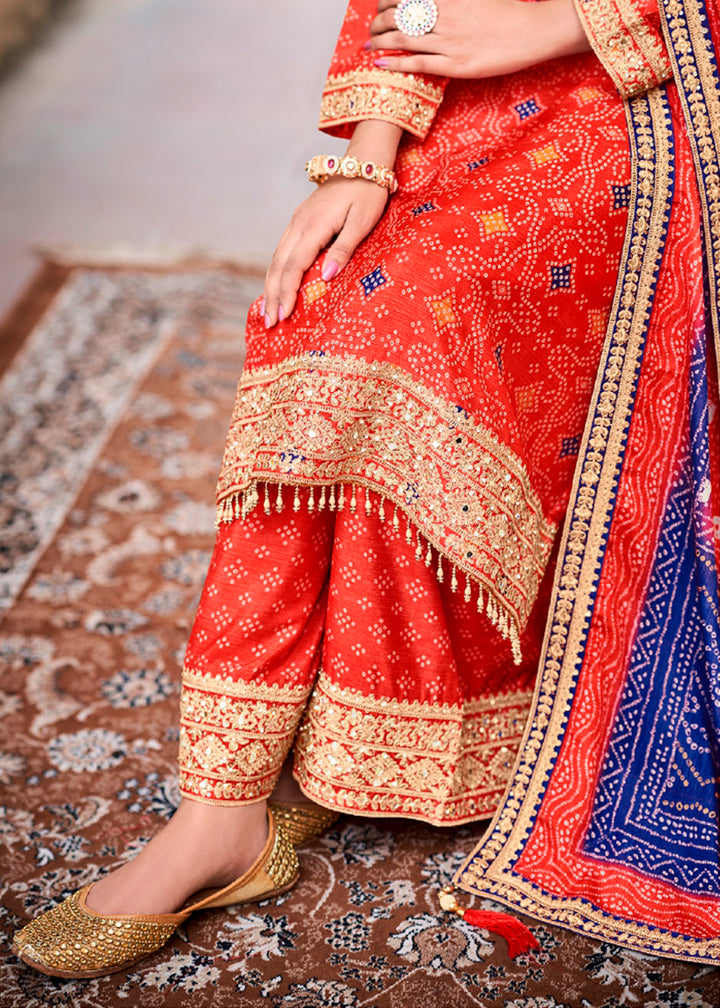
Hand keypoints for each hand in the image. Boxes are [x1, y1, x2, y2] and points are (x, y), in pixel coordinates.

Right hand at [262, 119, 401, 327]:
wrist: (363, 163)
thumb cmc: (368, 194)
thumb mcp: (362, 222)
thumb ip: (343, 249)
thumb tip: (326, 277)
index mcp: (314, 226)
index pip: (294, 266)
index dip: (288, 293)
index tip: (285, 316)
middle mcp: (298, 224)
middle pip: (279, 265)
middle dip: (273, 296)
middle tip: (270, 323)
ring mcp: (296, 221)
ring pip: (276, 258)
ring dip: (270, 286)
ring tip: (268, 311)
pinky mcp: (298, 221)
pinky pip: (281, 250)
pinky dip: (275, 272)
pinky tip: (274, 286)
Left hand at [369, 0, 588, 78]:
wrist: (533, 31)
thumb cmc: (508, 12)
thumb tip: (433, 2)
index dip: (386, 1)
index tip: (380, 8)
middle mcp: (444, 15)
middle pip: (398, 16)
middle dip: (378, 23)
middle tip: (371, 30)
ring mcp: (449, 41)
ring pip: (402, 39)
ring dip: (380, 42)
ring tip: (369, 46)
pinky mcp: (455, 64)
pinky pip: (418, 63)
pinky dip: (395, 62)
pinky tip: (380, 63)